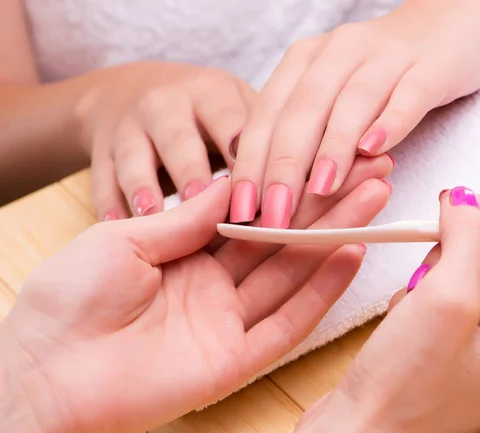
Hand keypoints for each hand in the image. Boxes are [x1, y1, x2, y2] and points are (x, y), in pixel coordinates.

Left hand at [1, 159, 390, 432]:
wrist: (48, 375)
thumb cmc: (70, 301)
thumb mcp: (123, 239)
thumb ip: (185, 218)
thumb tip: (231, 184)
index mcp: (184, 255)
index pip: (249, 215)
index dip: (285, 186)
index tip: (322, 155)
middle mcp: (214, 288)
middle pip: (280, 242)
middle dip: (325, 205)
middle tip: (370, 171)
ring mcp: (228, 324)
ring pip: (292, 276)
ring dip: (333, 239)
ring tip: (373, 199)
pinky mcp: (236, 361)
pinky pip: (287, 324)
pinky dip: (320, 292)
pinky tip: (349, 256)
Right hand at [76, 61, 254, 220]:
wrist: (132, 92)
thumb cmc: (205, 114)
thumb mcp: (237, 111)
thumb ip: (267, 142)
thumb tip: (312, 183)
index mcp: (210, 95)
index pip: (230, 121)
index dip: (246, 155)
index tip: (263, 192)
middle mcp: (166, 106)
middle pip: (178, 138)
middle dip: (192, 171)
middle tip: (205, 204)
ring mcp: (128, 128)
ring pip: (132, 157)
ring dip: (143, 187)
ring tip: (152, 217)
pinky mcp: (101, 152)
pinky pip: (100, 179)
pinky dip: (107, 204)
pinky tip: (117, 226)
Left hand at [230, 0, 479, 226]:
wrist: (447, 27)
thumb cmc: (377, 78)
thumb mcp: (329, 99)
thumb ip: (302, 138)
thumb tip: (268, 197)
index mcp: (303, 63)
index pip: (267, 117)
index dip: (251, 165)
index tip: (239, 212)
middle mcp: (336, 54)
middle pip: (301, 111)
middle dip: (283, 167)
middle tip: (274, 216)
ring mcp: (383, 57)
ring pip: (350, 102)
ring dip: (332, 149)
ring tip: (319, 190)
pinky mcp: (428, 67)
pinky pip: (407, 96)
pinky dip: (390, 123)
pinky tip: (376, 152)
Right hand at [303, 187, 479, 432]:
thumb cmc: (402, 389)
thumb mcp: (444, 300)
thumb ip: (468, 239)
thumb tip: (469, 201)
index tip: (460, 202)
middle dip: (462, 257)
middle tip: (428, 262)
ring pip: (469, 283)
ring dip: (436, 279)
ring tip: (411, 306)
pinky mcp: (449, 357)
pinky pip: (446, 305)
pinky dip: (421, 300)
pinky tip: (402, 323)